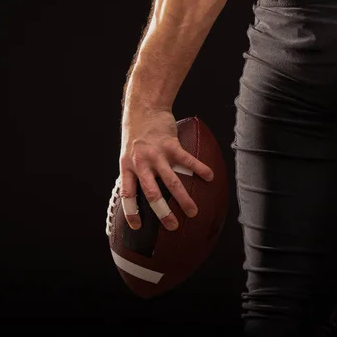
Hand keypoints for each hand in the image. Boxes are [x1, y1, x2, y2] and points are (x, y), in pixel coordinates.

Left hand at [119, 108, 213, 230]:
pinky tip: (209, 177)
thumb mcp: (129, 155)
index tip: (136, 228)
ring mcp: (156, 155)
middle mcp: (141, 163)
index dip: (132, 212)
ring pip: (172, 182)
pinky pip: (187, 160)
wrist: (143, 109)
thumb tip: (144, 193)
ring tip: (193, 212)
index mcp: (128, 168)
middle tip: (173, 226)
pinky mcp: (171, 145)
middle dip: (163, 213)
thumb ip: (136, 173)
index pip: (128, 195)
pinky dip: (199, 169)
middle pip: (152, 194)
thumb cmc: (136, 135)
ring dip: (183, 199)